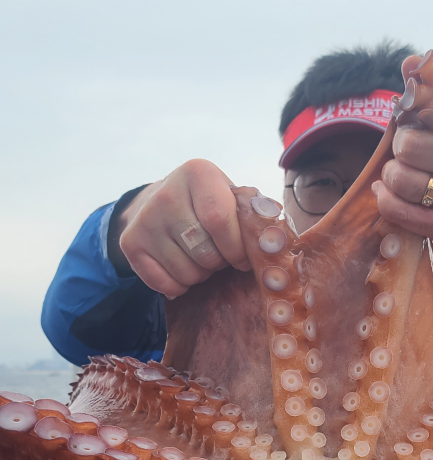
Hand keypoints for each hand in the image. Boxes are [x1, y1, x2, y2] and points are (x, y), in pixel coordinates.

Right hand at [116, 159, 251, 297]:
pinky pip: (165, 285)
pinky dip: (179, 286)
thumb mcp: (231, 196)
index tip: (244, 258)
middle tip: (219, 254)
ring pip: (187, 272)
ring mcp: (145, 219)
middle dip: (220, 263)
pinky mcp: (130, 243)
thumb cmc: (207, 203)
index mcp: (198, 173)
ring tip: (199, 257)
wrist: (158, 201)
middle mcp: (166, 192)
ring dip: (201, 275)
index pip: (220, 220)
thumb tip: (274, 242)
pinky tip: (181, 266)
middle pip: (205, 252)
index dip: (237, 248)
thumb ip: (255, 214)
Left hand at [372, 93, 432, 301]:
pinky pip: (400, 211)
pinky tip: (387, 190)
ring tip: (399, 170)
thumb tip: (409, 61)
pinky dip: (385, 198)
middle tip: (406, 147)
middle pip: (410, 146)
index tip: (418, 119)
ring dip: (391, 173)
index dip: (414, 112)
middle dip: (400, 145)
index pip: (432, 105)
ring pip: (402, 180)